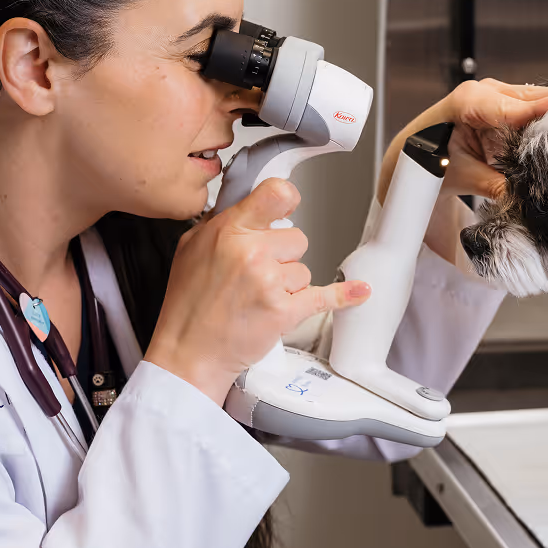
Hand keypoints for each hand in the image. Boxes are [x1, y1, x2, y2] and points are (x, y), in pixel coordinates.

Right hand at [145, 179, 369, 403]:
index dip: (287, 198)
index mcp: (229, 230)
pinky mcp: (284, 310)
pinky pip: (324, 296)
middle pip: (297, 238)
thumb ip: (224, 223)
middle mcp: (251, 252)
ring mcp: (270, 282)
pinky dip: (342, 296)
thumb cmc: (188, 305)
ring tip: (257, 299)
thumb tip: (252, 207)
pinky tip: (359, 291)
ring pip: (303, 270)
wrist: (188, 352)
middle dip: (282, 256)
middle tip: (255, 276)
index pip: (275, 194)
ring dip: (288, 285)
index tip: (289, 204)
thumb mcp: (192, 247)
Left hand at [377, 72, 547, 202]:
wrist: (415, 155)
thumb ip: (495, 185)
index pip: (513, 108)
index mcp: (468, 102)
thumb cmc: (432, 163)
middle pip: (532, 96)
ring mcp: (496, 95)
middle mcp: (484, 92)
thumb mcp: (464, 178)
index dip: (544, 106)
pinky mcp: (506, 103)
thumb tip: (525, 198)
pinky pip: (536, 100)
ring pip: (538, 96)